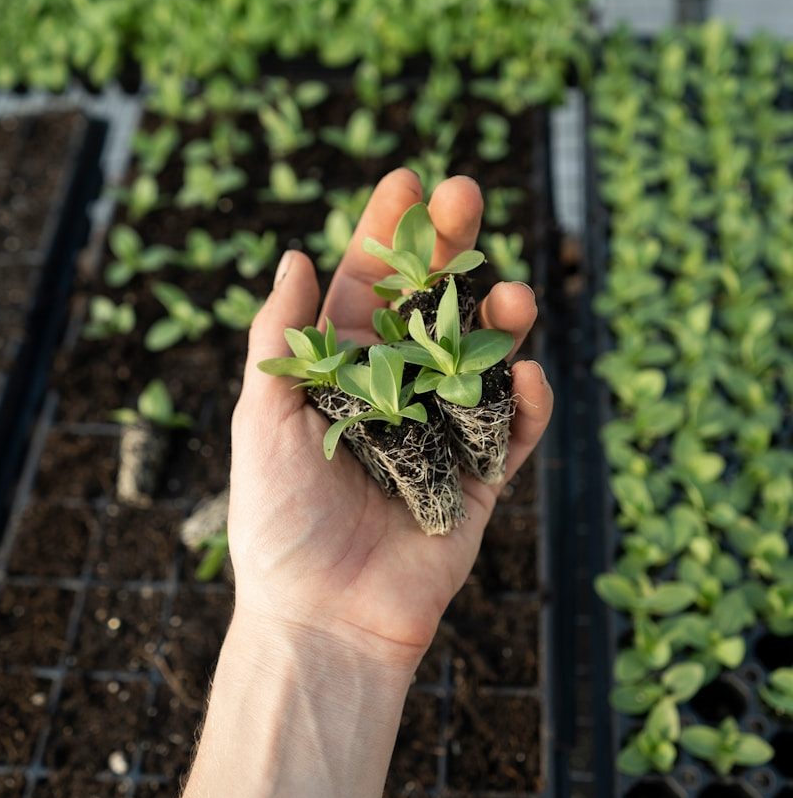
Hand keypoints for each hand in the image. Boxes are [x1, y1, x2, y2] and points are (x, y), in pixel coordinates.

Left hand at [228, 169, 552, 671]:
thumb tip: (292, 254)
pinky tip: (532, 377)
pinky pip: (514, 432)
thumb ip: (282, 340)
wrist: (323, 618)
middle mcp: (395, 391)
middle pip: (432, 306)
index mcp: (341, 372)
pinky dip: (528, 404)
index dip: (386, 234)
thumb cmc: (279, 521)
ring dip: (502, 320)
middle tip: (467, 195)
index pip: (366, 288)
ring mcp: (442, 431)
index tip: (407, 179)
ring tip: (513, 292)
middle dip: (450, 250)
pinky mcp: (479, 480)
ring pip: (484, 358)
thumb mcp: (265, 421)